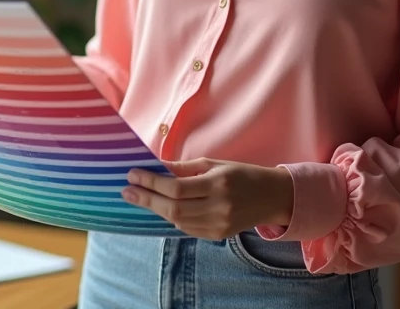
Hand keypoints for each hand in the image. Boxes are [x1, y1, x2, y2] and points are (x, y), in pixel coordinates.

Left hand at [122, 158, 293, 239]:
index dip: (151, 182)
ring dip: (157, 208)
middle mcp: (219, 207)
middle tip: (127, 190)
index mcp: (218, 184)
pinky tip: (163, 208)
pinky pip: (188, 228)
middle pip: (173, 208)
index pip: (176, 188)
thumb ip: (184, 168)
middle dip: (147, 198)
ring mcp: (219, 225)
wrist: (272, 197)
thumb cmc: (242, 174)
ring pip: (178, 220)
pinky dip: (173, 218)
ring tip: (141, 197)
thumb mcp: (214, 164)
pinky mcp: (218, 236)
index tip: (133, 174)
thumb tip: (156, 166)